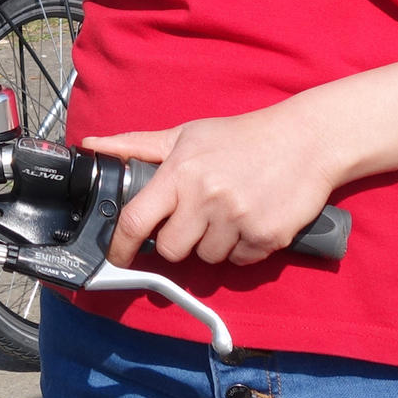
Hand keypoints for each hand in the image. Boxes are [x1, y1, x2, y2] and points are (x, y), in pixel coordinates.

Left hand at [85, 101, 342, 268]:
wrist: (306, 141)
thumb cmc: (240, 137)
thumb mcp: (186, 134)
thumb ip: (136, 145)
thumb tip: (92, 145)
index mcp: (180, 172)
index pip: (136, 221)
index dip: (121, 247)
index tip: (117, 258)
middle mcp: (206, 198)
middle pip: (170, 250)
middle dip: (177, 241)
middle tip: (193, 220)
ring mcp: (238, 220)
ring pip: (206, 259)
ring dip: (212, 244)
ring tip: (227, 213)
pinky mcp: (266, 238)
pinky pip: (239, 262)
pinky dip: (242, 248)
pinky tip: (250, 220)